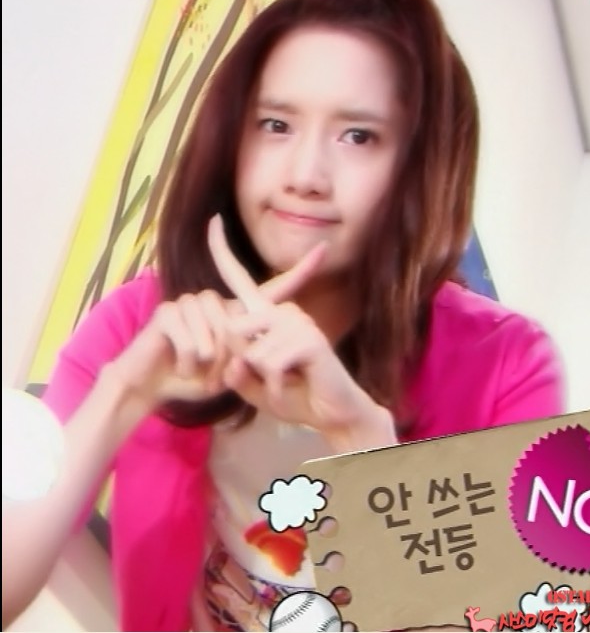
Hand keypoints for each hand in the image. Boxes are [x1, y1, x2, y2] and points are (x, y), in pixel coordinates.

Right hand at [110, 217, 325, 409]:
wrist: (152, 387)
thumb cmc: (193, 378)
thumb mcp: (229, 371)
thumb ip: (249, 357)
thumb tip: (261, 347)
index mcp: (234, 312)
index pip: (271, 289)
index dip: (299, 272)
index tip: (324, 252)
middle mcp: (215, 300)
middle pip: (238, 323)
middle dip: (228, 356)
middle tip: (212, 373)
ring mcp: (189, 302)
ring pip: (215, 329)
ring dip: (208, 360)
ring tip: (196, 368)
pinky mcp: (168, 311)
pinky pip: (190, 336)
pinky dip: (189, 359)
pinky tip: (180, 364)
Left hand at [208, 218, 396, 451]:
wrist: (333, 413)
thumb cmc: (294, 396)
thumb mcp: (254, 387)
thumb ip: (236, 373)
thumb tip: (235, 359)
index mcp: (268, 316)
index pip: (240, 280)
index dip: (222, 252)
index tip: (212, 221)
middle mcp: (283, 312)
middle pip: (233, 330)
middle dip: (243, 364)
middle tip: (274, 377)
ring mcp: (299, 323)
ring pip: (251, 352)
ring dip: (263, 379)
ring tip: (288, 380)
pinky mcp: (309, 340)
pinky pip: (270, 364)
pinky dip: (276, 387)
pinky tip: (293, 386)